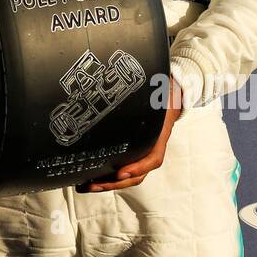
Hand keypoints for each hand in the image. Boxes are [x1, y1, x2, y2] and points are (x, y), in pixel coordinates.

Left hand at [81, 71, 182, 192]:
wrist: (171, 93)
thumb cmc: (161, 90)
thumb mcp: (159, 87)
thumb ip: (152, 85)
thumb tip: (142, 69)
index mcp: (159, 135)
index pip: (152, 158)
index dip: (138, 167)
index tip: (121, 172)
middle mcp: (151, 147)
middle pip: (135, 174)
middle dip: (113, 182)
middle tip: (92, 184)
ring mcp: (142, 151)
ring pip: (127, 176)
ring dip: (106, 183)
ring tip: (85, 186)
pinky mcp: (132, 150)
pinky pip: (121, 168)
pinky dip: (106, 174)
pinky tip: (89, 176)